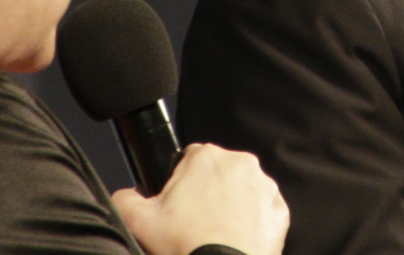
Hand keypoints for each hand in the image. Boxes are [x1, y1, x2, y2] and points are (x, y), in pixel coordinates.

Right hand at [111, 143, 288, 254]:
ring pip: (241, 192)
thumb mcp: (138, 220)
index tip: (179, 206)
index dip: (180, 184)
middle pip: (217, 174)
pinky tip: (234, 240)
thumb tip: (124, 196)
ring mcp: (264, 187)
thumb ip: (124, 199)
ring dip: (230, 207)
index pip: (189, 159)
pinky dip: (251, 224)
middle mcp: (239, 164)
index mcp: (206, 157)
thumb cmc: (187, 246)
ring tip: (214, 235)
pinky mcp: (279, 211)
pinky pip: (262, 212)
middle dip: (207, 194)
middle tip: (194, 224)